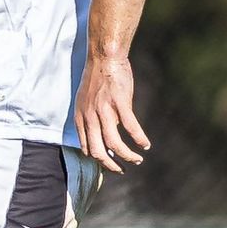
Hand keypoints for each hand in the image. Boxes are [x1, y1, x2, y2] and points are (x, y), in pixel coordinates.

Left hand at [75, 54, 149, 174]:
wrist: (104, 57)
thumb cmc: (98, 78)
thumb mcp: (87, 101)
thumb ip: (92, 118)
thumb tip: (105, 133)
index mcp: (81, 118)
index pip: (87, 148)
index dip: (98, 160)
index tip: (110, 163)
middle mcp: (90, 117)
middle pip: (97, 151)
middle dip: (111, 165)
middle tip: (122, 170)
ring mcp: (104, 110)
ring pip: (113, 144)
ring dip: (127, 156)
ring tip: (138, 159)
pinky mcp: (120, 103)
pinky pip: (130, 127)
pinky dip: (139, 139)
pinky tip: (145, 144)